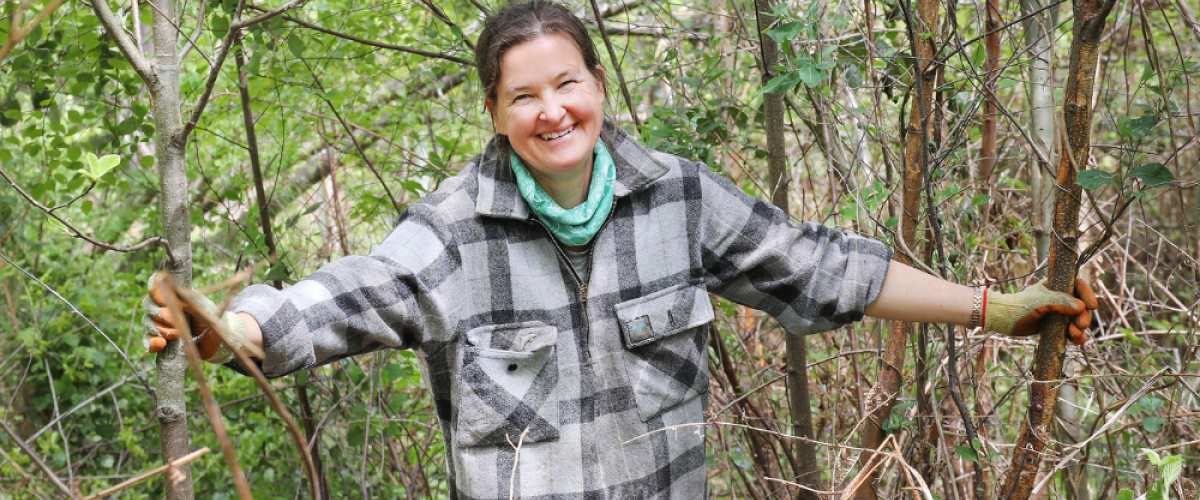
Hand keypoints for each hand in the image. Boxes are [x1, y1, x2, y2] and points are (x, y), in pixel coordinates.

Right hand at [141, 274, 244, 363]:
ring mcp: (160, 323)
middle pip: (148, 304)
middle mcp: (164, 307)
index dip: (155, 291)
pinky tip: (162, 344)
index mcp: (175, 295)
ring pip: (148, 321)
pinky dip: (153, 342)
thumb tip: (175, 298)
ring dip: (162, 329)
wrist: (216, 343)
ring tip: (178, 334)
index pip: (156, 284)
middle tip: (180, 320)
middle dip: (162, 314)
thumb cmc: (212, 321)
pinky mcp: (159, 339)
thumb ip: (191, 303)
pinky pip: (147, 339)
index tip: (164, 300)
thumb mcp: (206, 310)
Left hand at [984, 278, 1098, 344]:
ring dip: (1079, 328)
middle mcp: (1058, 298)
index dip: (1087, 294)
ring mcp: (1056, 313)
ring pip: (1076, 320)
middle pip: (1080, 306)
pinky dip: (1075, 336)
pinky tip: (1078, 340)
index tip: (1092, 306)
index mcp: (1055, 286)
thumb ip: (1061, 302)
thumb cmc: (1020, 306)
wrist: (1003, 320)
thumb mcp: (1041, 302)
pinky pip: (1069, 330)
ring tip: (1074, 335)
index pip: (1077, 286)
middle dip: (1083, 316)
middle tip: (1080, 325)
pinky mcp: (1053, 326)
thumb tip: (1081, 308)